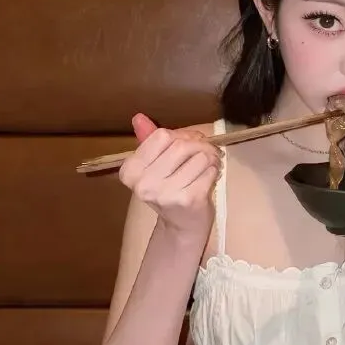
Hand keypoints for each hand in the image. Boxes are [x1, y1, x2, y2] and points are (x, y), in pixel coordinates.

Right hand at [119, 113, 221, 234]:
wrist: (181, 227)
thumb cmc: (171, 190)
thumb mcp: (156, 164)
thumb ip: (148, 140)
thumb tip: (138, 117)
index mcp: (131, 170)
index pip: (162, 135)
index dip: (182, 135)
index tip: (190, 142)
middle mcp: (143, 183)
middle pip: (181, 145)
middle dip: (200, 144)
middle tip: (207, 151)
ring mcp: (165, 194)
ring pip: (199, 156)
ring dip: (210, 158)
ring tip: (207, 166)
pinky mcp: (188, 200)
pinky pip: (209, 171)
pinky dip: (213, 171)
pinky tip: (208, 178)